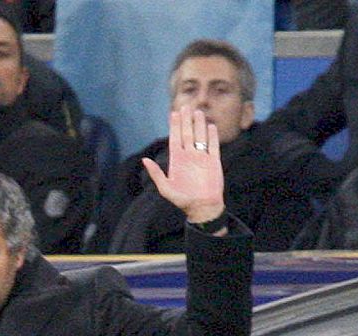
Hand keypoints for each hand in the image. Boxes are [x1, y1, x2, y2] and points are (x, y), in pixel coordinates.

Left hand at [141, 106, 223, 224]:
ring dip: (199, 125)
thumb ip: (156, 174)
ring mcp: (201, 158)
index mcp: (177, 161)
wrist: (202, 207)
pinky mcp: (213, 162)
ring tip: (198, 112)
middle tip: (186, 106)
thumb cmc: (183, 200)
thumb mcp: (166, 188)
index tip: (174, 113)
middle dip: (186, 120)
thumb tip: (144, 160)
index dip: (174, 126)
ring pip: (200, 137)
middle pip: (187, 134)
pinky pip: (213, 146)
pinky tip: (210, 126)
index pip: (175, 139)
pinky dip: (212, 136)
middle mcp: (189, 157)